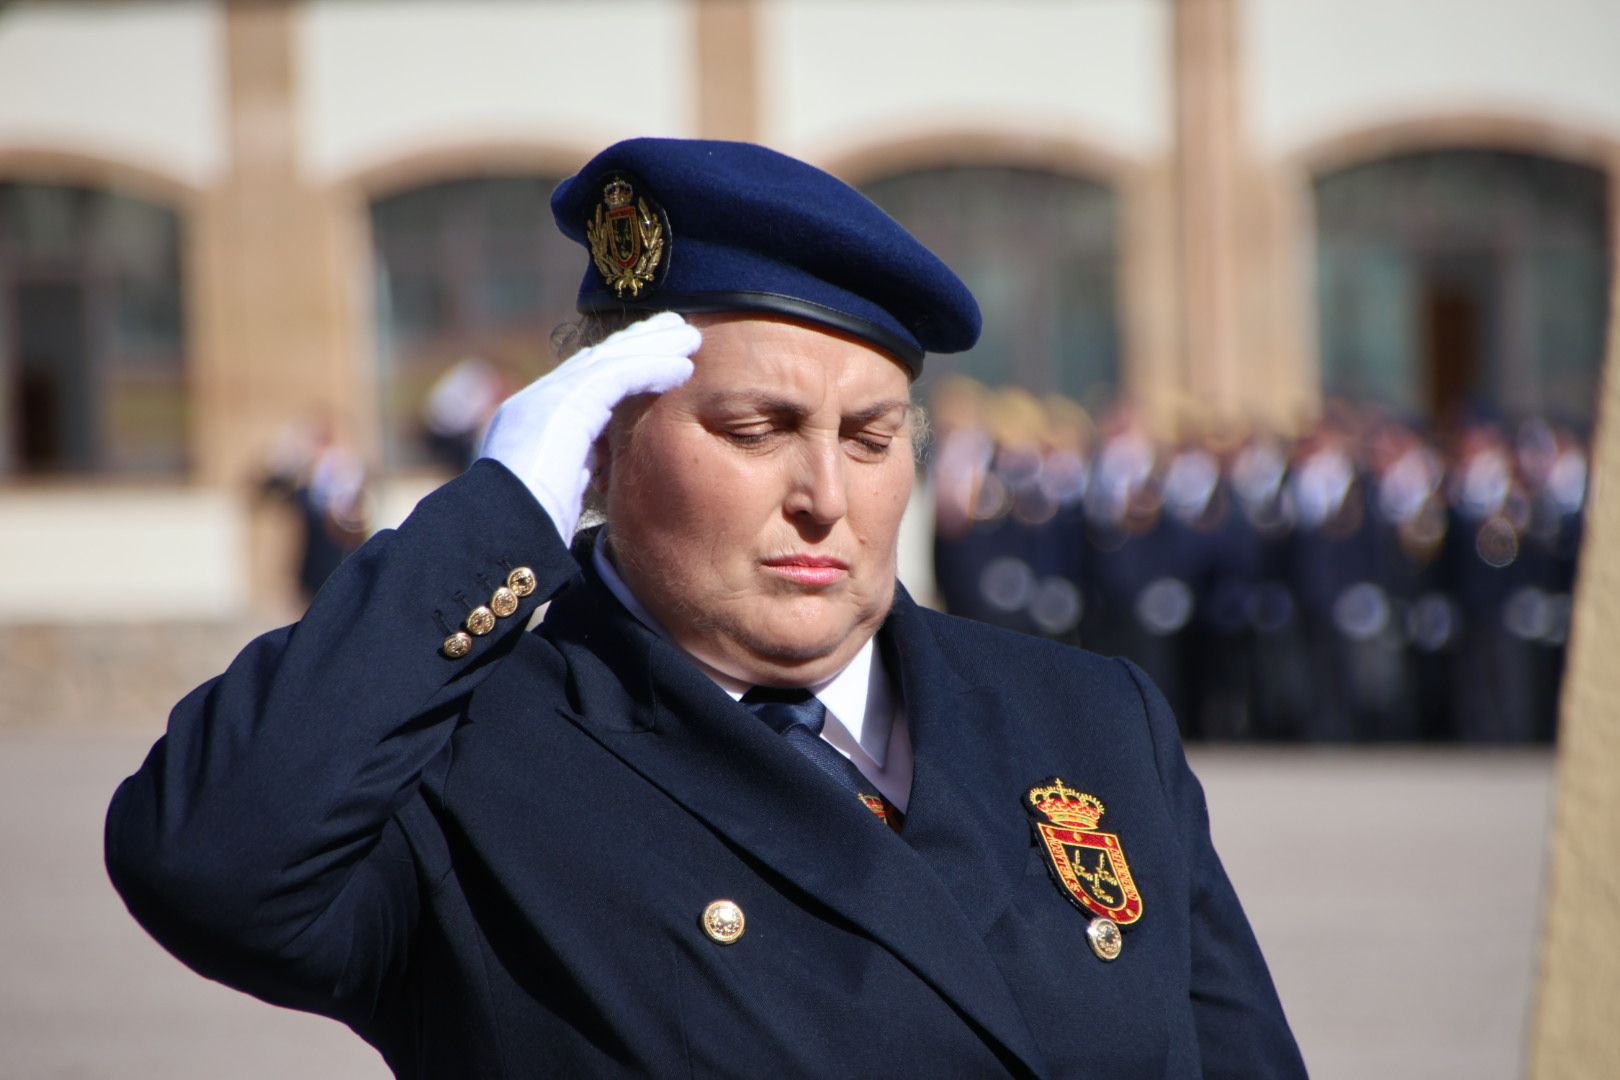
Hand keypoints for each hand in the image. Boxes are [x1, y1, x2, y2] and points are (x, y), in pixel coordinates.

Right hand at [479, 312, 700, 538]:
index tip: (651, 354)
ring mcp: (547, 400)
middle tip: (674, 327)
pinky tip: (681, 368)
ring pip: (609, 360)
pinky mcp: (566, 406)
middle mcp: (536, 403)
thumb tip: (598, 465)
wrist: (499, 536)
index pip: (579, 382)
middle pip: (594, 360)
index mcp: (530, 423)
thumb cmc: (529, 532)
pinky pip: (617, 376)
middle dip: (636, 342)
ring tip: (691, 339)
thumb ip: (576, 469)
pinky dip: (651, 368)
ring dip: (653, 347)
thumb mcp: (558, 492)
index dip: (617, 364)